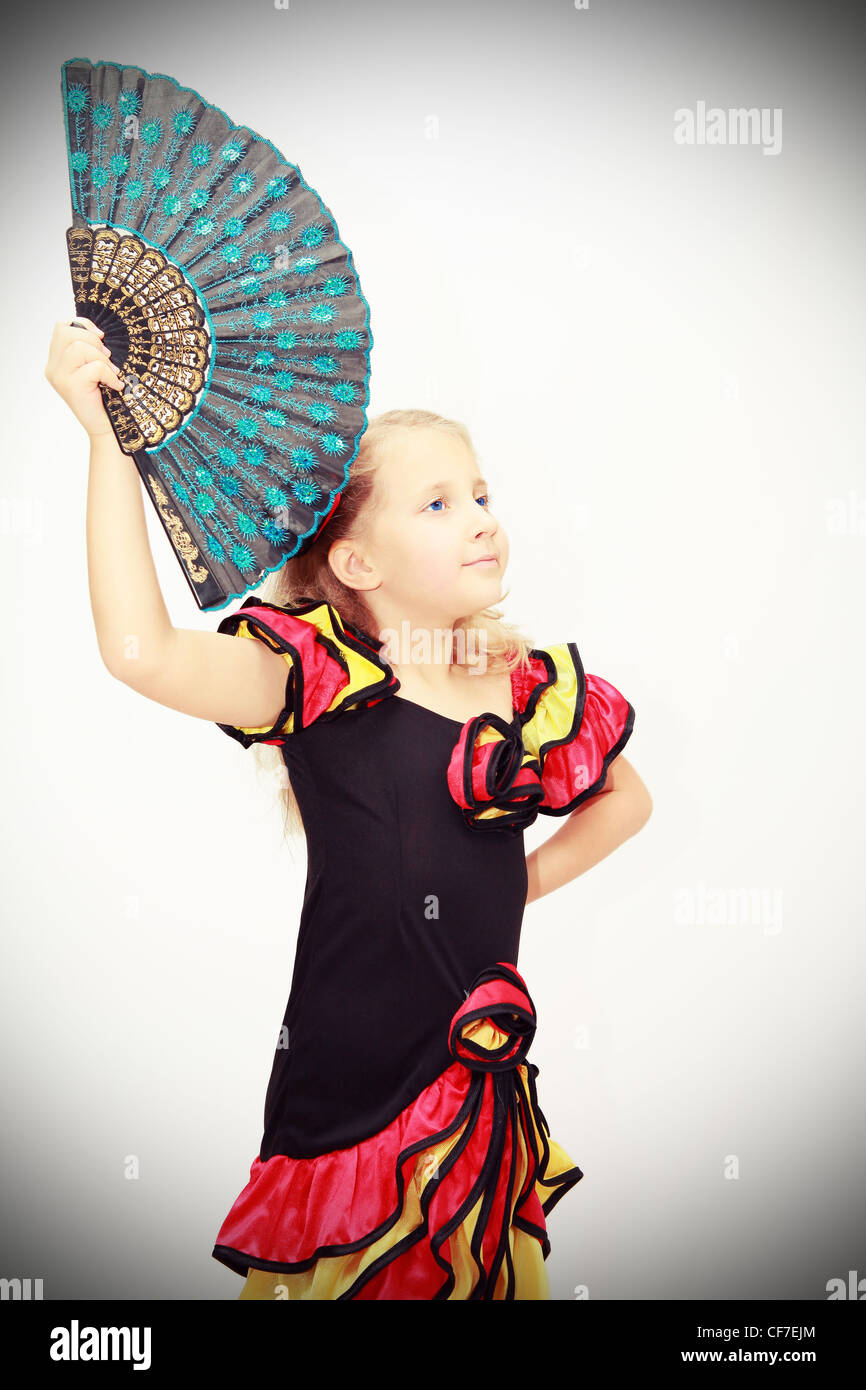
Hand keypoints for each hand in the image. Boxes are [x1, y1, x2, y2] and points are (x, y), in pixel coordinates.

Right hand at [44, 316, 125, 441]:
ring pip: (79, 347)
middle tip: (107, 358)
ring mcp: (59, 377)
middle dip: (93, 340)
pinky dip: (109, 374)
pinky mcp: (71, 387)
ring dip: (101, 358)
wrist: (106, 427)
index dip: (83, 325)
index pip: (62, 327)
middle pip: (67, 332)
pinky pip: (94, 368)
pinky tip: (115, 385)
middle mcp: (53, 367)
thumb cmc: (104, 395)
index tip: (100, 337)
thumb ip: (88, 349)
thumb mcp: (93, 367)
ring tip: (110, 372)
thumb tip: (98, 333)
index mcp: (56, 360)